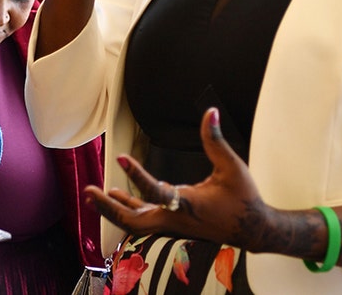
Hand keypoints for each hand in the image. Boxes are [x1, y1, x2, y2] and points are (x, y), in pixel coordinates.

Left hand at [84, 108, 269, 249]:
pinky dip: (128, 208)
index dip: (136, 174)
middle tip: (88, 191)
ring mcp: (173, 225)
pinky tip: (117, 196)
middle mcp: (176, 219)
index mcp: (188, 205)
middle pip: (133, 220)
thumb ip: (216, 140)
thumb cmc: (243, 198)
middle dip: (109, 208)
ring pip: (136, 222)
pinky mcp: (174, 224)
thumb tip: (210, 111)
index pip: (155, 191)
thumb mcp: (232, 167)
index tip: (120, 156)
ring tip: (93, 195)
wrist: (253, 229)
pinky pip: (145, 219)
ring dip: (113, 209)